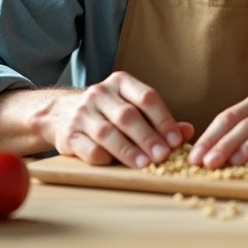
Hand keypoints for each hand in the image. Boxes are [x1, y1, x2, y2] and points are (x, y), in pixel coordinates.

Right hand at [50, 72, 192, 168]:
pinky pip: (87, 147)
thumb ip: (159, 120)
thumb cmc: (107, 114)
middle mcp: (99, 93)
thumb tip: (187, 131)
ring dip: (128, 150)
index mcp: (120, 82)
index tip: (176, 141)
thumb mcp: (133, 109)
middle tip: (163, 156)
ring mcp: (81, 113)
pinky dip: (102, 156)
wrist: (60, 114)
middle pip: (128, 116)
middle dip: (148, 137)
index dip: (163, 120)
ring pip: (107, 132)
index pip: (147, 97)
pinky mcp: (68, 134)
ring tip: (144, 164)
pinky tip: (114, 164)